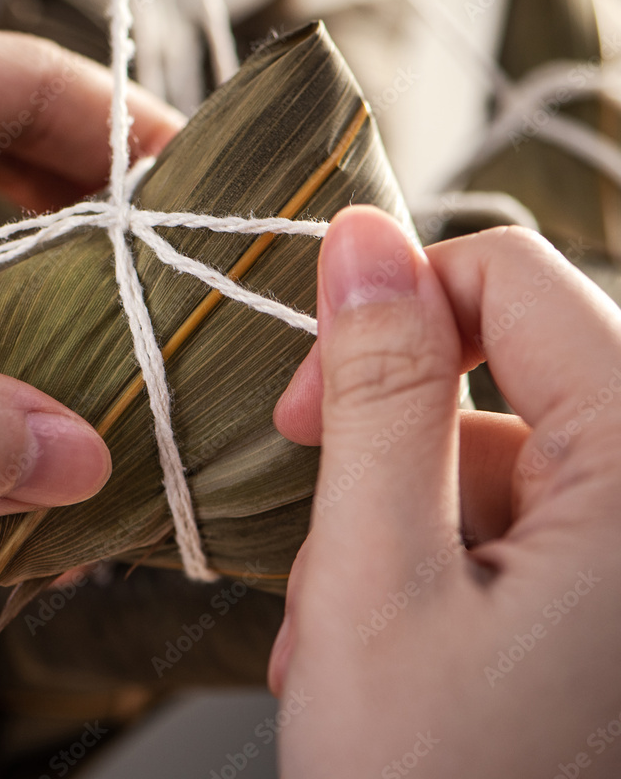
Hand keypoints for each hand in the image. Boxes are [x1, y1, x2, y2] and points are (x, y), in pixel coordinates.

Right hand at [269, 206, 620, 777]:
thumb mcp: (379, 580)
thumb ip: (378, 392)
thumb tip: (360, 240)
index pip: (509, 280)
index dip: (390, 315)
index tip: (307, 402)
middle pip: (502, 378)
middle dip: (386, 450)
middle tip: (324, 553)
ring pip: (499, 462)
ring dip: (396, 529)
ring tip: (344, 644)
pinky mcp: (615, 593)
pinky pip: (521, 525)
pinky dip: (437, 568)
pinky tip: (389, 658)